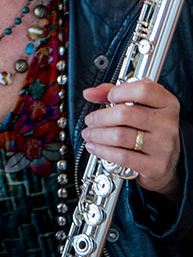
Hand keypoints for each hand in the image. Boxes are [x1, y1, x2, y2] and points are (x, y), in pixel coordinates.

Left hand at [81, 80, 180, 197]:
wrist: (169, 160)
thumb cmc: (150, 127)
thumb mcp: (138, 103)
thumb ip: (113, 92)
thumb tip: (90, 93)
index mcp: (166, 103)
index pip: (143, 90)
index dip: (120, 92)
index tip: (108, 97)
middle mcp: (167, 123)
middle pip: (125, 114)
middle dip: (100, 117)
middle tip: (90, 120)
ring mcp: (164, 146)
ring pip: (120, 136)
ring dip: (97, 135)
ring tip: (89, 134)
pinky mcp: (156, 166)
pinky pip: (122, 157)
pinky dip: (103, 151)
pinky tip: (95, 147)